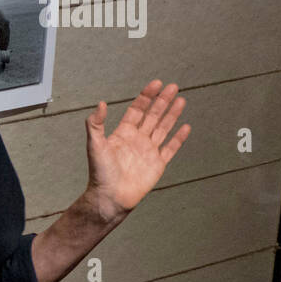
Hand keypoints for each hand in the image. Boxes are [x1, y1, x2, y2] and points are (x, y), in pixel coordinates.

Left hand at [84, 80, 189, 221]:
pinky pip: (171, 148)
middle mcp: (137, 140)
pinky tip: (186, 126)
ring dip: (172, 114)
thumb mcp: (95, 145)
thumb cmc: (100, 173)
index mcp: (123, 133)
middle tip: (173, 86)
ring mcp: (148, 151)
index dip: (146, 97)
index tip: (156, 84)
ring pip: (163, 128)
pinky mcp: (158, 164)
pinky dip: (179, 138)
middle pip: (153, 116)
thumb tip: (100, 103)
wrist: (111, 197)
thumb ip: (96, 124)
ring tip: (181, 100)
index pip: (137, 110)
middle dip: (162, 101)